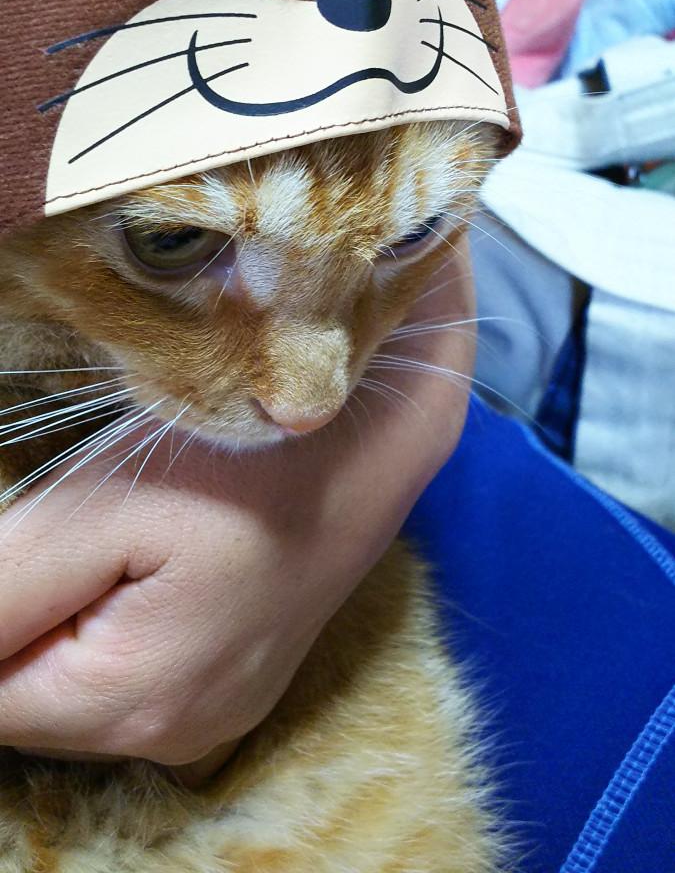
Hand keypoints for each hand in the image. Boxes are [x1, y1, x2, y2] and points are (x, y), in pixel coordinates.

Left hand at [0, 241, 474, 777]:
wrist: (374, 435)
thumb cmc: (246, 455)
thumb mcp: (99, 506)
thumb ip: (2, 587)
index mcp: (133, 703)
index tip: (41, 532)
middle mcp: (172, 735)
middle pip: (26, 695)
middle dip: (20, 612)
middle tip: (75, 517)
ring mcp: (210, 714)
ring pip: (74, 685)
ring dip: (60, 616)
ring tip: (114, 530)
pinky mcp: (230, 684)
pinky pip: (128, 675)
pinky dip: (107, 624)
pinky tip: (144, 557)